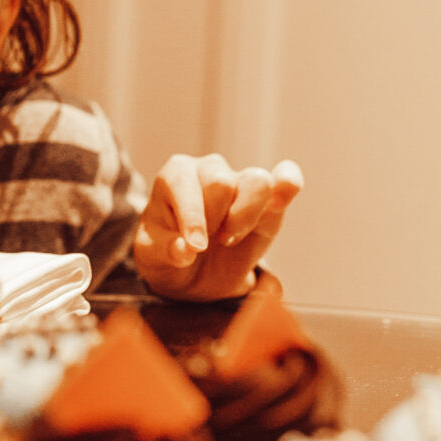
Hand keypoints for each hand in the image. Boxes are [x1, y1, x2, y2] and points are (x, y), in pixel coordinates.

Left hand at [131, 155, 303, 300]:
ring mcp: (241, 180)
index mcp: (176, 174)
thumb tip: (185, 250)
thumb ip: (165, 251)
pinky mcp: (269, 199)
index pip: (187, 185)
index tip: (196, 247)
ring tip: (229, 237)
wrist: (194, 271)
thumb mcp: (153, 256)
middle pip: (221, 182)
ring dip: (246, 216)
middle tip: (208, 241)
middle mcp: (210, 169)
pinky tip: (277, 205)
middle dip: (216, 219)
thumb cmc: (168, 251)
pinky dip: (287, 186)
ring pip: (256, 182)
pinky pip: (286, 179)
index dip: (193, 218)